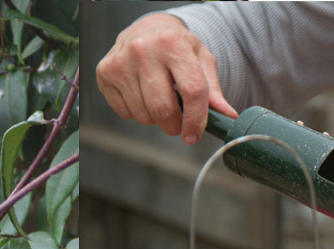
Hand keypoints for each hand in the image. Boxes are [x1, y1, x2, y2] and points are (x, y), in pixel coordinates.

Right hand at [96, 13, 237, 144]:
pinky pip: (125, 112)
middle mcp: (143, 50)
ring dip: (156, 119)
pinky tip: (142, 95)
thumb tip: (229, 116)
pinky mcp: (104, 73)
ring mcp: (120, 62)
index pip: (192, 90)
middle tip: (179, 125)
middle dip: (175, 126)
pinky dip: (138, 113)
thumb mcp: (201, 59)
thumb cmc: (177, 46)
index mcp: (173, 43)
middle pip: (163, 109)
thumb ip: (214, 90)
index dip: (196, 119)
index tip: (195, 135)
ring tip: (161, 101)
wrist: (146, 29)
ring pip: (143, 115)